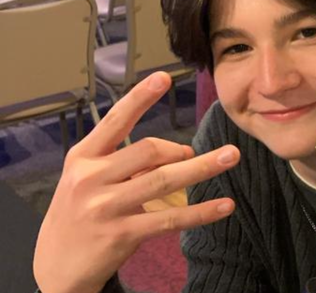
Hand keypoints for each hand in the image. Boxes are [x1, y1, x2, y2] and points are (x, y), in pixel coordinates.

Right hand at [34, 72, 239, 292]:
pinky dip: (201, 211)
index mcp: (83, 157)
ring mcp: (105, 207)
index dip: (141, 98)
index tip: (164, 77)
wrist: (55, 265)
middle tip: (196, 154)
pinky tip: (225, 205)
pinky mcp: (121, 234)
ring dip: (203, 168)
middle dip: (180, 150)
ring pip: (164, 180)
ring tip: (231, 156)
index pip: (116, 121)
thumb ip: (124, 162)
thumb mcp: (87, 180)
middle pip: (149, 150)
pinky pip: (171, 219)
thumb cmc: (78, 214)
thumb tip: (178, 152)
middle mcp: (91, 178)